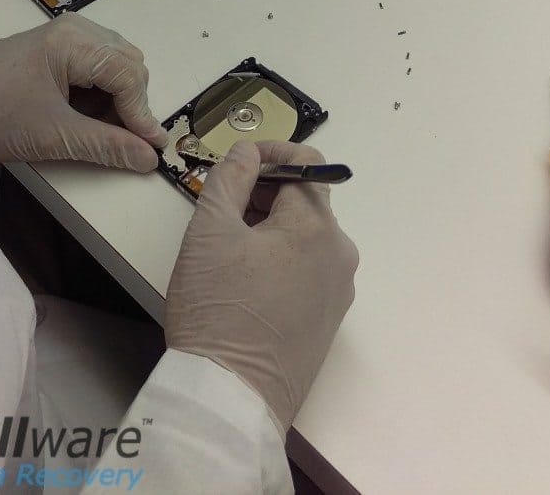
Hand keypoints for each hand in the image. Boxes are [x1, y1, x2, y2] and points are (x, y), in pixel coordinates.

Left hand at [0, 15, 166, 169]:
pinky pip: (97, 63)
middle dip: (132, 104)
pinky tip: (85, 114)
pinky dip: (101, 90)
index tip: (152, 150)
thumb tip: (149, 159)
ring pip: (116, 63)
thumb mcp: (53, 136)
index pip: (128, 75)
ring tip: (100, 128)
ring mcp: (67, 34)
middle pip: (129, 63)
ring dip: (118, 97)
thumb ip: (106, 146)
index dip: (143, 114)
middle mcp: (77, 29)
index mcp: (75, 42)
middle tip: (124, 141)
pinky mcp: (57, 45)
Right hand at [165, 139, 358, 431]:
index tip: (240, 161)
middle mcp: (340, 255)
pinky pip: (310, 269)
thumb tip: (247, 153)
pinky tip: (248, 279)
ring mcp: (339, 291)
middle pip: (307, 200)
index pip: (306, 163)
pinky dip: (284, 259)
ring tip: (231, 246)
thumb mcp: (209, 231)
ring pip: (308, 236)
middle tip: (225, 205)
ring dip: (274, 226)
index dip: (272, 151)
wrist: (229, 398)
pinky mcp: (329, 320)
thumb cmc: (216, 309)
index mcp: (316, 227)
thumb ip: (229, 178)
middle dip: (268, 192)